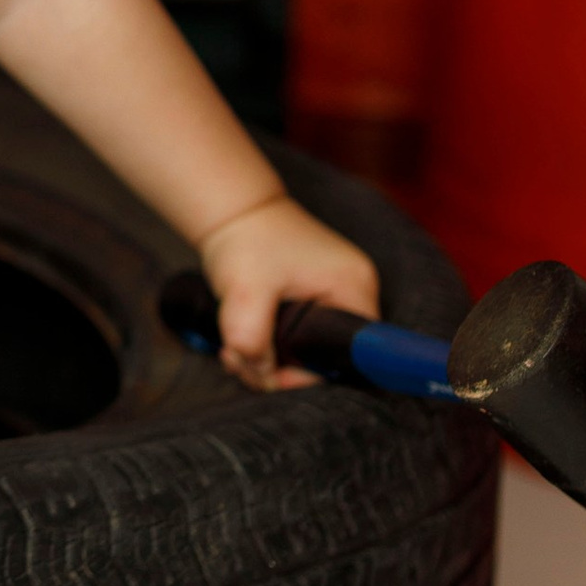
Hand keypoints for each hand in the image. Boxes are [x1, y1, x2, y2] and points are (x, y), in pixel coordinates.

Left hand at [198, 192, 379, 389]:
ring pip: (307, 350)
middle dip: (280, 370)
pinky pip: (298, 336)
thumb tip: (260, 375)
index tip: (273, 376)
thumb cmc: (246, 240)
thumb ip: (252, 338)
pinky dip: (269, 345)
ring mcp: (335, 294)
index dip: (311, 375)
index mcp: (354, 288)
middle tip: (240, 364)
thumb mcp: (246, 291)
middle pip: (327, 356)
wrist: (234, 208)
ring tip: (231, 352)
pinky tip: (238, 344)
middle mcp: (354, 292)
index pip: (350, 354)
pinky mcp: (314, 296)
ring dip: (267, 360)